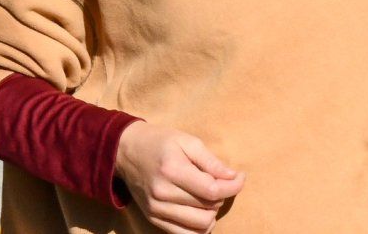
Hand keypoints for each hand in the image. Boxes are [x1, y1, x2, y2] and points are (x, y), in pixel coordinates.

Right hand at [114, 121, 243, 233]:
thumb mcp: (189, 141)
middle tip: (223, 182)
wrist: (126, 153)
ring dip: (212, 212)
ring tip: (211, 196)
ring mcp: (156, 210)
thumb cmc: (161, 142)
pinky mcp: (153, 219)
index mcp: (173, 171)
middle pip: (208, 207)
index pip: (212, 190)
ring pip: (199, 225)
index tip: (240, 176)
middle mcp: (162, 194)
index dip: (234, 186)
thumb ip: (211, 161)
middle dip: (224, 195)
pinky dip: (199, 227)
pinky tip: (203, 211)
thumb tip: (233, 176)